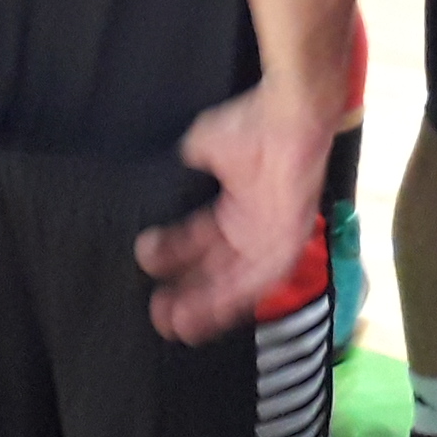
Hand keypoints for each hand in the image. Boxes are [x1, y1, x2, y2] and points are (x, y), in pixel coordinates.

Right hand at [135, 85, 332, 342]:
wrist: (287, 114)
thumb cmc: (251, 123)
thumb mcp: (204, 149)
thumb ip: (186, 171)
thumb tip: (161, 178)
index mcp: (236, 206)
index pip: (200, 242)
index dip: (174, 258)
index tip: (146, 267)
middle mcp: (254, 227)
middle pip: (217, 271)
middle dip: (188, 294)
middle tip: (157, 312)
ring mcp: (273, 236)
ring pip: (238, 283)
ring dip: (208, 304)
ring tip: (177, 323)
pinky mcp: (290, 239)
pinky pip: (264, 277)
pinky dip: (239, 294)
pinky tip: (214, 310)